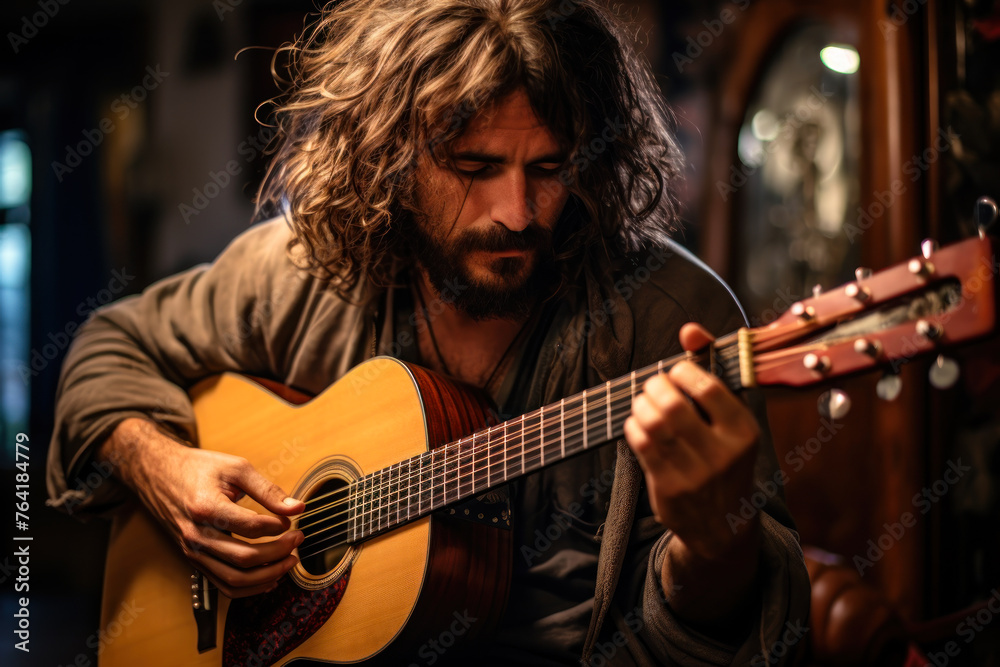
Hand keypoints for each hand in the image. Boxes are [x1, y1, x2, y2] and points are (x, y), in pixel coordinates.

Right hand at [99, 418, 305, 597]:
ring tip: (289, 560)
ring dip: (268, 575)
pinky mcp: (194, 560)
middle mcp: (196, 535)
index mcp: (206, 507)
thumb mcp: (236, 468)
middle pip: (244, 558)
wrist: (158, 474)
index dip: (277, 526)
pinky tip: (270, 577)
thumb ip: (268, 490)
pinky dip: (249, 588)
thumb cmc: (197, 468)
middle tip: (298, 539)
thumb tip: (297, 508)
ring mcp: (193, 551)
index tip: (290, 519)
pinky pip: (223, 585)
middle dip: (279, 553)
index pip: (250, 527)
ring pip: (235, 579)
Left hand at [623, 323, 760, 558]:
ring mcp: (695, 474)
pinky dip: (634, 427)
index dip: (682, 372)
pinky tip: (638, 424)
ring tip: (644, 403)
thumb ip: (712, 370)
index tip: (675, 373)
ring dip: (640, 406)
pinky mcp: (670, 488)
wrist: (724, 525)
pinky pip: (641, 445)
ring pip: (653, 424)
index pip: (708, 387)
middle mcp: (723, 454)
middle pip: (673, 406)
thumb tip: (689, 329)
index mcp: (744, 432)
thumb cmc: (725, 459)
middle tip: (653, 387)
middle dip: (654, 388)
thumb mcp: (732, 419)